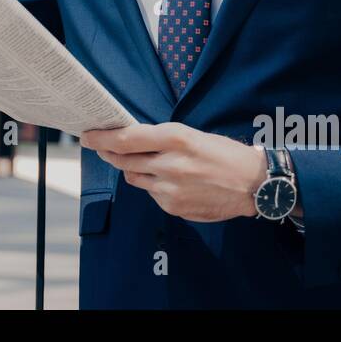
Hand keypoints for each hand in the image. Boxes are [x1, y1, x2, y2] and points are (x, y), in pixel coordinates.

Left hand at [79, 123, 268, 222]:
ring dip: (132, 169)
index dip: (101, 138)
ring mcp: (170, 189)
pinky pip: (151, 193)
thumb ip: (161, 139)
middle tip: (101, 147)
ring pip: (134, 177)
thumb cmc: (224, 155)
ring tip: (145, 162)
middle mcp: (169, 164)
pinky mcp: (173, 207)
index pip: (126, 139)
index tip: (87, 136)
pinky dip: (153, 185)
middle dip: (108, 153)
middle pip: (123, 159)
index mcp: (175, 138)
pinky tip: (169, 181)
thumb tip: (131, 140)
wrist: (253, 184)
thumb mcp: (193, 135)